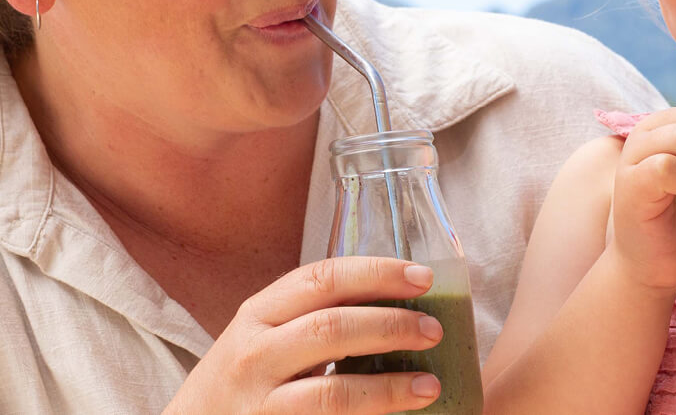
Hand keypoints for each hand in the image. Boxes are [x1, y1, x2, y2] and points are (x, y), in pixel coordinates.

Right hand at [162, 257, 449, 414]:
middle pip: (331, 329)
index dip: (377, 274)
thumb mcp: (263, 337)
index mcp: (258, 314)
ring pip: (333, 394)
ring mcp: (261, 404)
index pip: (321, 278)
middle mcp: (254, 355)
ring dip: (389, 388)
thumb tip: (397, 303)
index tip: (423, 278)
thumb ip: (311, 317)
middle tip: (433, 331)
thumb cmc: (241, 381)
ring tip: (430, 385)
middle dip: (391, 326)